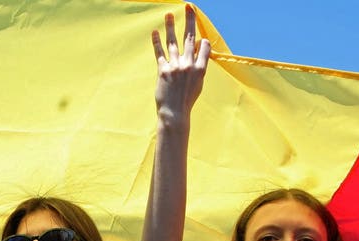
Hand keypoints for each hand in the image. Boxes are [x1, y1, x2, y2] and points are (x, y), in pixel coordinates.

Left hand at [151, 5, 210, 125]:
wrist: (175, 113)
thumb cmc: (187, 100)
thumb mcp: (198, 84)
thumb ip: (198, 68)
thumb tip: (196, 54)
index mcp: (201, 69)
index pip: (204, 46)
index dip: (202, 41)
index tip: (199, 38)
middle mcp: (189, 65)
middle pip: (190, 38)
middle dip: (190, 20)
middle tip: (189, 7)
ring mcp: (175, 67)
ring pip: (173, 42)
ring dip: (171, 26)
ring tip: (168, 14)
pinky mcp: (163, 70)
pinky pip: (160, 52)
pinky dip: (156, 42)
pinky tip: (154, 32)